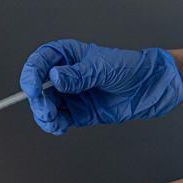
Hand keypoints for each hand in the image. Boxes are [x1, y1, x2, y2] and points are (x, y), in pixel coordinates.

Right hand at [20, 39, 182, 134]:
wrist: (150, 88)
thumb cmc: (129, 68)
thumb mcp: (103, 68)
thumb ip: (78, 75)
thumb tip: (54, 78)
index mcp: (68, 55)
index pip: (41, 60)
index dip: (32, 73)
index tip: (32, 86)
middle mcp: (65, 75)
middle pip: (38, 85)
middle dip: (37, 98)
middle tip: (45, 107)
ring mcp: (71, 94)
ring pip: (46, 105)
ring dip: (44, 114)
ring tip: (53, 120)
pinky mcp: (78, 112)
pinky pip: (58, 119)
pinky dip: (54, 125)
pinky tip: (59, 127)